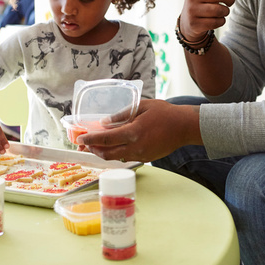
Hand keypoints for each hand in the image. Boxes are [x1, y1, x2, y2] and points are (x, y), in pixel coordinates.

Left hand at [76, 99, 201, 161]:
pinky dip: (116, 153)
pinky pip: (126, 157)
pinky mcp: (146, 158)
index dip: (90, 139)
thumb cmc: (165, 113)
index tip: (80, 138)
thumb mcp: (142, 106)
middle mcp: (135, 147)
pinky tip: (114, 146)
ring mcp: (141, 155)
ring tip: (96, 145)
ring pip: (116, 158)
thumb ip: (122, 115)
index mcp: (133, 132)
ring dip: (104, 152)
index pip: (106, 139)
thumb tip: (104, 122)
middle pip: (107, 153)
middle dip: (93, 149)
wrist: (184, 127)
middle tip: (85, 144)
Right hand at [180, 0, 236, 40]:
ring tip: (223, 11)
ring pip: (219, 10)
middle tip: (230, 2)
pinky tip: (218, 19)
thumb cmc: (202, 2)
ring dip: (226, 11)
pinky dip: (221, 21)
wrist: (187, 21)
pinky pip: (216, 22)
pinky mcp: (195, 24)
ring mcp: (192, 10)